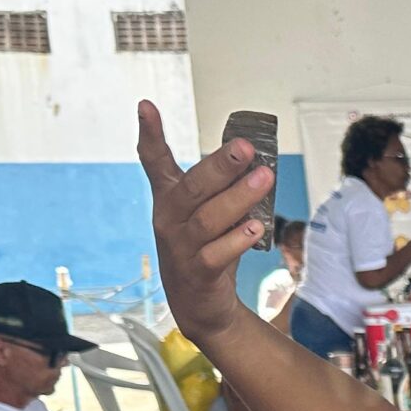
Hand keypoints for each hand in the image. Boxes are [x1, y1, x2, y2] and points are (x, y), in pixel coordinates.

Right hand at [135, 101, 266, 341]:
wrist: (199, 304)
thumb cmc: (206, 248)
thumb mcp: (207, 210)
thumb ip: (222, 184)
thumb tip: (254, 155)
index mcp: (170, 198)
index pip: (154, 162)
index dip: (150, 134)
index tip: (146, 106)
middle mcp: (169, 219)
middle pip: (192, 188)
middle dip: (219, 166)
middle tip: (245, 147)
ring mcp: (180, 248)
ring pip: (208, 219)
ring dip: (238, 197)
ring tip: (264, 179)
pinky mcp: (197, 273)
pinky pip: (217, 255)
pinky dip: (236, 240)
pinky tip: (256, 227)